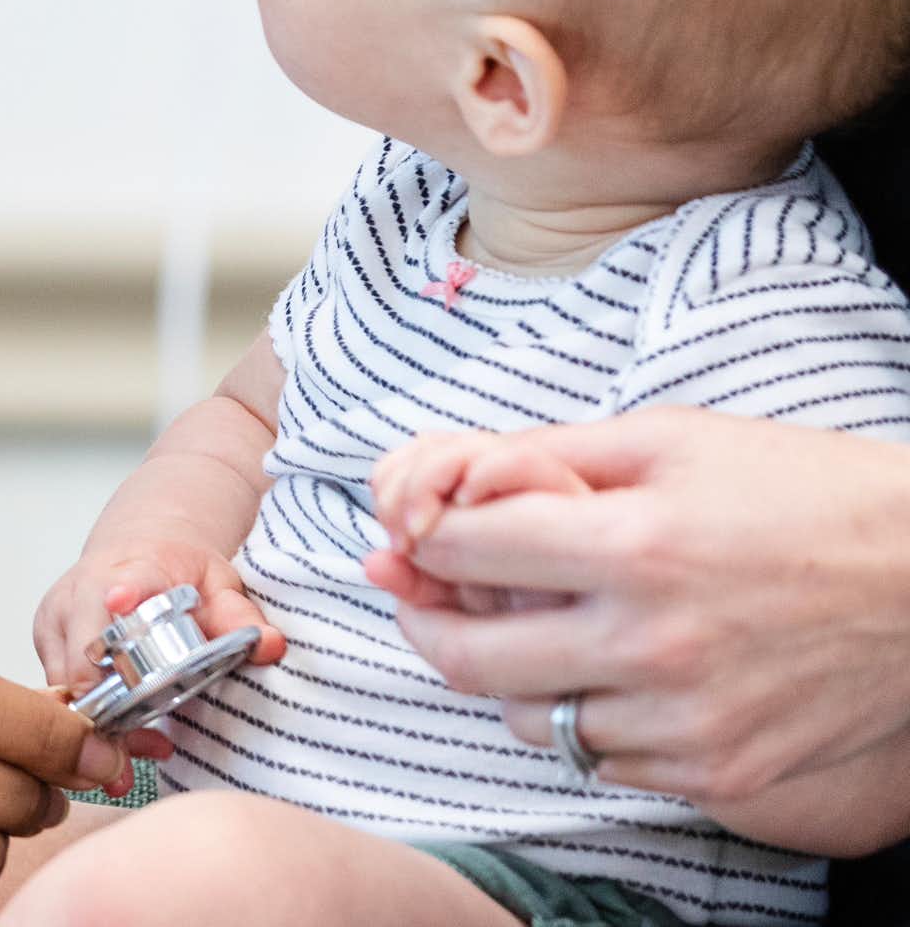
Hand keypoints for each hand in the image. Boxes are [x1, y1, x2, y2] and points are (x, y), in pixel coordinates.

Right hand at [33, 537, 283, 761]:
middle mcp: (82, 588)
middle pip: (83, 653)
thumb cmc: (179, 571)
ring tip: (147, 750)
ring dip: (100, 726)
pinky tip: (123, 740)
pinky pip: (56, 690)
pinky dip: (86, 722)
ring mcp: (58, 613)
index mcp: (131, 567)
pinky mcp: (45, 638)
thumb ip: (240, 616)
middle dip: (111, 710)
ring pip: (63, 682)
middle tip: (150, 747)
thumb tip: (271, 645)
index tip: (122, 602)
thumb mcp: (219, 585)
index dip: (121, 596)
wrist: (140, 547)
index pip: (123, 580)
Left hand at [378, 409, 909, 812]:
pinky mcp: (725, 774)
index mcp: (631, 545)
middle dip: (423, 620)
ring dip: (507, 679)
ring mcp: (689, 723)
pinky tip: (599, 675)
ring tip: (522, 631)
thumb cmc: (802, 489)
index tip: (409, 529)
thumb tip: (451, 474)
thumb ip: (549, 453)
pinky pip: (607, 763)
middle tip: (416, 596)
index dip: (418, 535)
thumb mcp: (670, 438)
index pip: (461, 550)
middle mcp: (652, 644)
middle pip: (471, 657)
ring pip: (534, 722)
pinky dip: (585, 723)